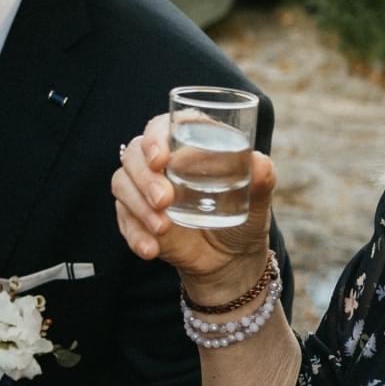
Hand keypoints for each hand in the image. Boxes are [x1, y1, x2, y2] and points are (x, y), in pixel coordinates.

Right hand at [111, 113, 277, 304]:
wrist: (231, 259)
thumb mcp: (259, 200)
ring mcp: (145, 190)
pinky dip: (134, 235)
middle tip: (164, 200)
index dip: (155, 136)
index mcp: (189, 144)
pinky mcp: (136, 218)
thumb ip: (262, 180)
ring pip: (122, 183)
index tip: (160, 158)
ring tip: (162, 228)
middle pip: (135, 153)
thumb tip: (259, 162)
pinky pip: (124, 221)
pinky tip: (150, 249)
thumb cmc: (245, 218)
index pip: (163, 126)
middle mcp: (162, 163)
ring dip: (137, 205)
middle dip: (145, 176)